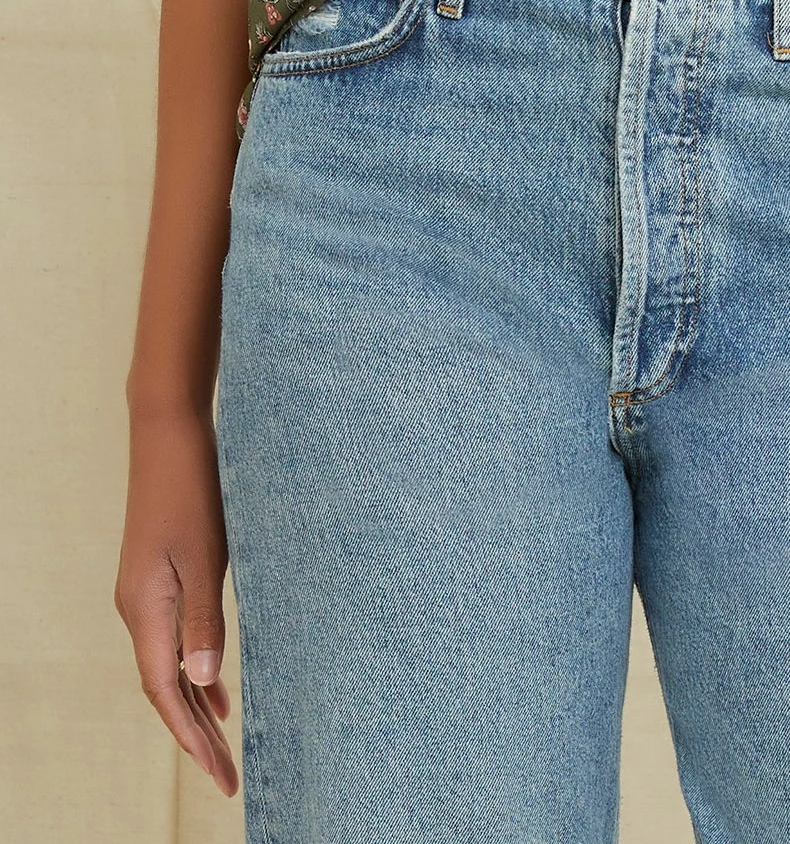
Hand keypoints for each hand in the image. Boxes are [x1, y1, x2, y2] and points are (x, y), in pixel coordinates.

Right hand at [114, 406, 239, 796]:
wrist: (170, 435)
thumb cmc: (192, 490)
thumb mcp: (205, 555)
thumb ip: (204, 618)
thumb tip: (204, 680)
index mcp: (146, 610)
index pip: (166, 693)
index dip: (194, 739)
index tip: (221, 778)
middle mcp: (138, 610)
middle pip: (164, 690)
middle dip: (195, 737)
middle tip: (226, 781)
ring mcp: (145, 594)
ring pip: (167, 667)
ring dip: (195, 706)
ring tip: (222, 747)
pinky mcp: (158, 578)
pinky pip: (173, 640)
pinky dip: (195, 669)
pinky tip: (217, 686)